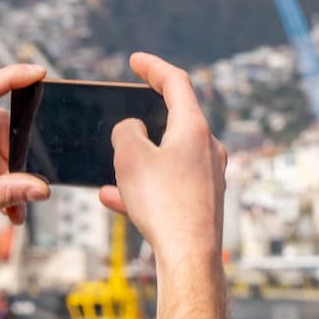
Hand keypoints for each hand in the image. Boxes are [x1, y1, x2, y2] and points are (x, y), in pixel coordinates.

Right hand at [98, 52, 225, 267]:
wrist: (189, 257)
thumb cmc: (163, 204)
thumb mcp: (130, 157)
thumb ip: (126, 131)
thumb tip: (132, 130)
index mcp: (194, 128)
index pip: (176, 83)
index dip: (153, 68)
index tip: (136, 61)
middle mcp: (208, 148)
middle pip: (175, 121)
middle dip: (144, 120)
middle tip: (125, 115)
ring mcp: (209, 176)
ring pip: (167, 158)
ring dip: (138, 161)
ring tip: (110, 172)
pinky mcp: (203, 201)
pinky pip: (168, 186)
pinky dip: (144, 187)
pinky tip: (115, 200)